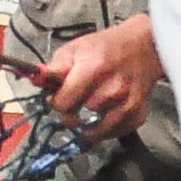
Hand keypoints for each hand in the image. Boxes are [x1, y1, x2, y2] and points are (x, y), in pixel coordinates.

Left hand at [26, 13, 159, 145]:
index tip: (59, 96)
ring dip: (89, 122)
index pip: (63, 104)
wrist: (143, 47)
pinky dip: (106, 128)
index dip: (57, 102)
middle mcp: (112, 89)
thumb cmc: (106, 47)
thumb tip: (37, 80)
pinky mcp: (138, 115)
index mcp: (93, 69)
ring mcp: (127, 104)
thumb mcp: (75, 49)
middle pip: (78, 119)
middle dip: (73, 112)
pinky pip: (112, 134)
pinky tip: (105, 111)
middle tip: (76, 99)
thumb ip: (55, 67)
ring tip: (91, 104)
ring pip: (94, 130)